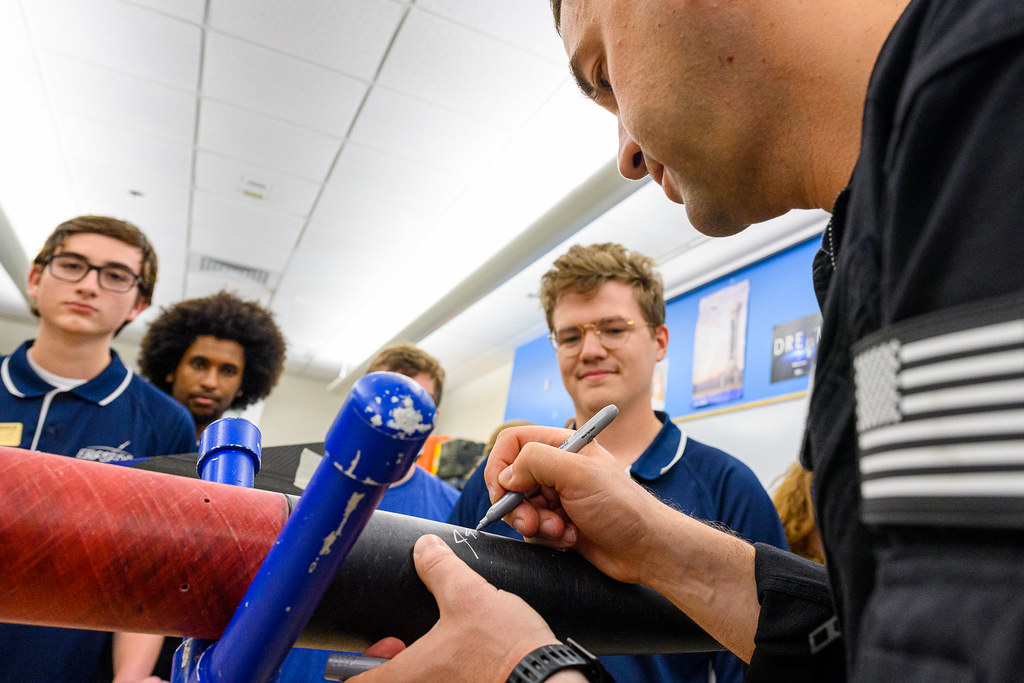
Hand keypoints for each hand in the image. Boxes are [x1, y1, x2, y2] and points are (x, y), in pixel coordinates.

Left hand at [353, 535, 560, 681]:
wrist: (549, 681)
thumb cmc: (506, 648)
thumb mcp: (470, 594)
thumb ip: (440, 568)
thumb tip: (424, 547)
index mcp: (408, 676)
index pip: (356, 682)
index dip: (356, 665)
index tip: (377, 645)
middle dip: (391, 663)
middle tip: (404, 641)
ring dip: (420, 669)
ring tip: (440, 644)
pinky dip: (446, 676)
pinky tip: (465, 657)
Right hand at [483, 425, 670, 585]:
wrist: (647, 549)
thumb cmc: (622, 507)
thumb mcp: (578, 474)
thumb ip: (537, 462)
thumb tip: (506, 476)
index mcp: (563, 446)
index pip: (513, 443)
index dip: (501, 466)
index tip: (503, 492)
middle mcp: (557, 468)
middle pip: (511, 480)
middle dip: (518, 506)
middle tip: (531, 522)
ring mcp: (557, 497)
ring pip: (519, 508)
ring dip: (535, 524)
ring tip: (561, 531)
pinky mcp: (558, 523)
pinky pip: (532, 529)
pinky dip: (546, 537)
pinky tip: (569, 539)